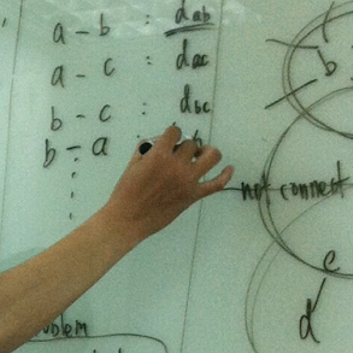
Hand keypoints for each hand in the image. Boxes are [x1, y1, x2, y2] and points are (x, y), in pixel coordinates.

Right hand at [104, 126, 232, 244]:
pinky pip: (217, 184)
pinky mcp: (193, 196)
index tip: (168, 141)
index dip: (171, 135)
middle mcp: (177, 165)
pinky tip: (228, 169)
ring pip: (212, 156)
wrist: (127, 220)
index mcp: (159, 155)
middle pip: (191, 144)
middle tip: (176, 156)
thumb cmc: (125, 193)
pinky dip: (225, 175)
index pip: (174, 132)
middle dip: (183, 147)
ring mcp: (188, 181)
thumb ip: (145, 150)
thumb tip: (157, 143)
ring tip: (199, 156)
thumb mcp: (131, 165)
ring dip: (207, 152)